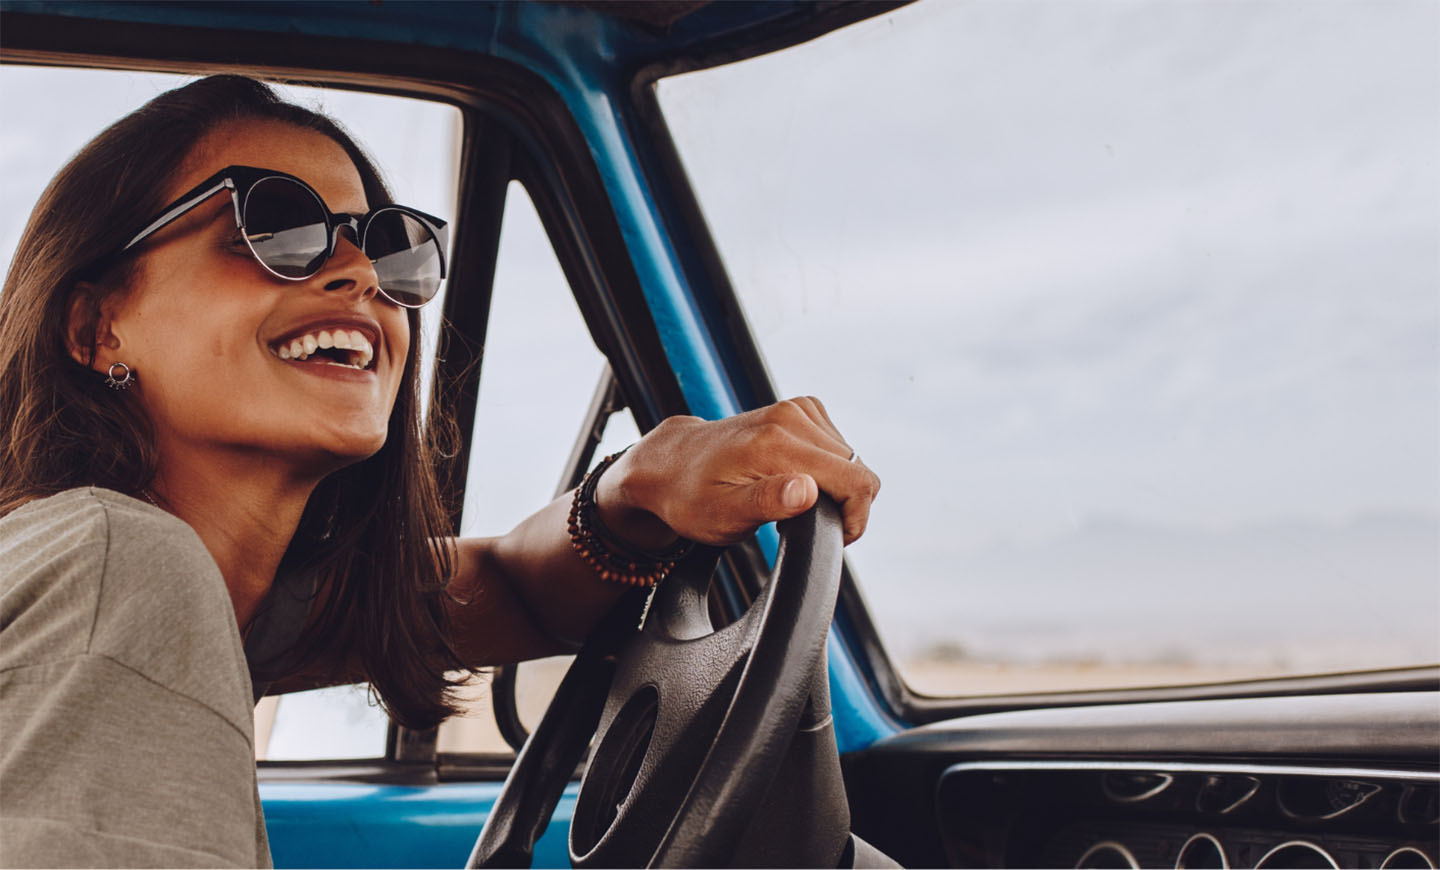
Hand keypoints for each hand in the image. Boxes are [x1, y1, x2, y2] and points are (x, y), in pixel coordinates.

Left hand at [596, 397, 879, 547]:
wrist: (670, 465)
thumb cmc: (691, 497)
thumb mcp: (723, 514)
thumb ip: (767, 502)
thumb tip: (807, 489)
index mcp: (776, 443)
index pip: (855, 480)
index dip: (855, 518)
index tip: (834, 537)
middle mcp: (790, 416)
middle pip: (857, 469)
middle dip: (844, 504)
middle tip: (804, 523)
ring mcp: (796, 408)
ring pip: (850, 459)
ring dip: (835, 486)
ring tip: (795, 502)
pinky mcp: (799, 409)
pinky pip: (837, 445)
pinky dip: (827, 468)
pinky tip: (797, 480)